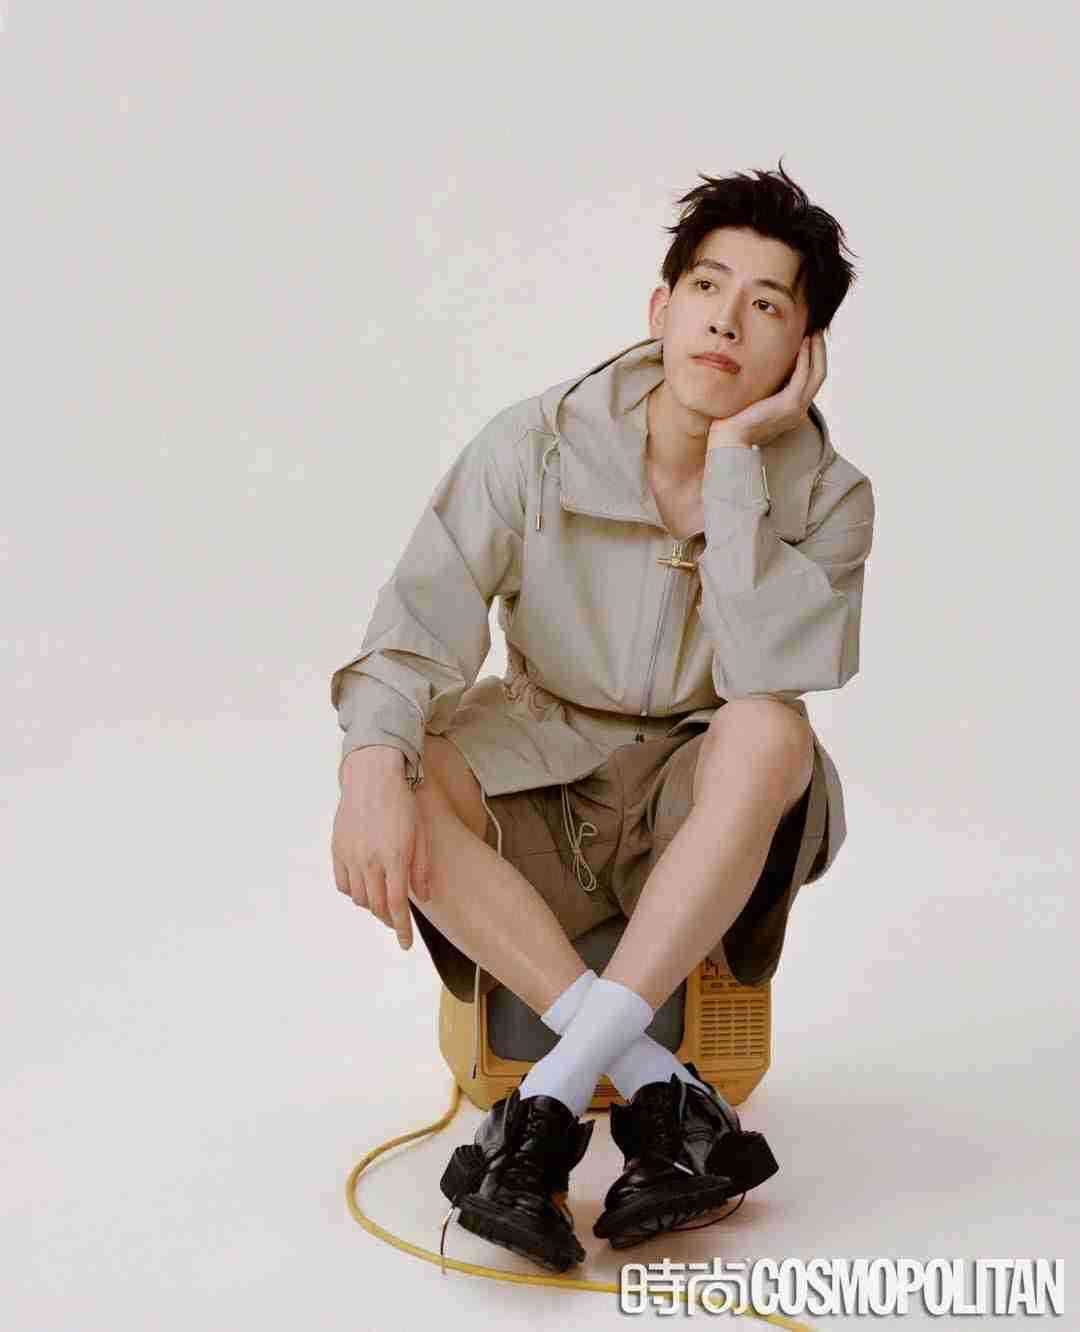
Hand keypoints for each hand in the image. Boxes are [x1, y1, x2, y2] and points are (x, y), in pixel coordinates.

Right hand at [331, 749, 432, 949]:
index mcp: (394, 857)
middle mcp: (369, 860)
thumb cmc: (402, 802)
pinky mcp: (338, 848)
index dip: (401, 929)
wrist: (372, 775)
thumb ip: (422, 867)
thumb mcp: (421, 833)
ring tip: (382, 901)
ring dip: (372, 906)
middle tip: (397, 922)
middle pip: (376, 906)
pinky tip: (364, 887)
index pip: (396, 906)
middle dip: (388, 920)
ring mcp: (350, 855)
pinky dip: (353, 892)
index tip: (406, 945)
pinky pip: (342, 883)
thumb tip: (423, 896)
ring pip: (358, 898)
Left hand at [706, 331, 826, 450]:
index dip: (813, 359)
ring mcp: (797, 408)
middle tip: (818, 330)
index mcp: (792, 410)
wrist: (729, 438)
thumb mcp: (754, 400)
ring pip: (817, 374)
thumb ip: (764, 388)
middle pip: (819, 375)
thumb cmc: (735, 419)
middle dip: (820, 351)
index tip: (809, 339)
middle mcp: (799, 410)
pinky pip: (803, 376)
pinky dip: (805, 357)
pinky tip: (802, 343)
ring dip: (817, 350)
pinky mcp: (789, 404)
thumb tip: (760, 367)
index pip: (810, 380)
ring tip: (814, 332)